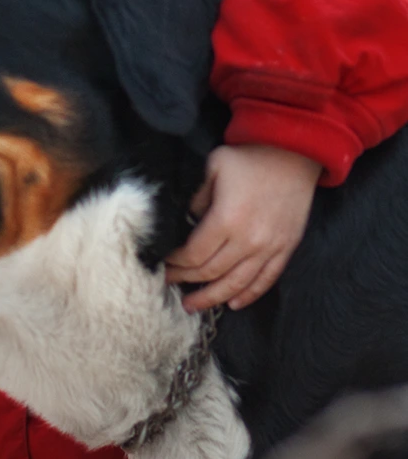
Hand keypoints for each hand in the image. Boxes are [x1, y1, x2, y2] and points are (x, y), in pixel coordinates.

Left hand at [164, 145, 320, 312]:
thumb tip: (189, 220)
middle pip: (212, 272)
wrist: (293, 153)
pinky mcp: (286, 249)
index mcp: (227, 219)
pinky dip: (248, 295)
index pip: (194, 254)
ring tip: (192, 306)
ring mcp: (270, 247)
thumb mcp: (213, 167)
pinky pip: (266, 280)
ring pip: (237, 284)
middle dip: (187, 280)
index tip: (165, 262)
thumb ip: (197, 197)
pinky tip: (232, 303)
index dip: (176, 263)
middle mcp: (249, 240)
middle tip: (169, 283)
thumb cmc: (249, 158)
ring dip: (213, 298)